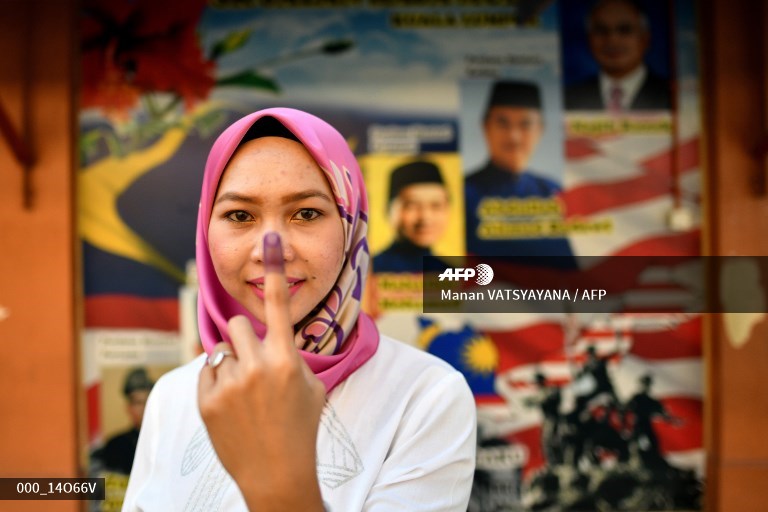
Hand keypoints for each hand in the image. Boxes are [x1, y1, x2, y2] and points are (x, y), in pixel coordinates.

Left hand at [198, 232, 326, 510]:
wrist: (278, 474)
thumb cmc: (300, 428)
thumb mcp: (311, 388)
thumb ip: (292, 356)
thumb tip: (273, 338)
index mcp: (287, 361)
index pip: (279, 306)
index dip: (274, 268)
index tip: (270, 237)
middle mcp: (257, 367)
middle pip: (238, 325)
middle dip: (245, 338)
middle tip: (254, 362)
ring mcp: (229, 385)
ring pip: (221, 350)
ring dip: (231, 363)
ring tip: (244, 393)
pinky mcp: (207, 401)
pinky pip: (207, 372)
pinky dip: (217, 383)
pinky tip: (232, 406)